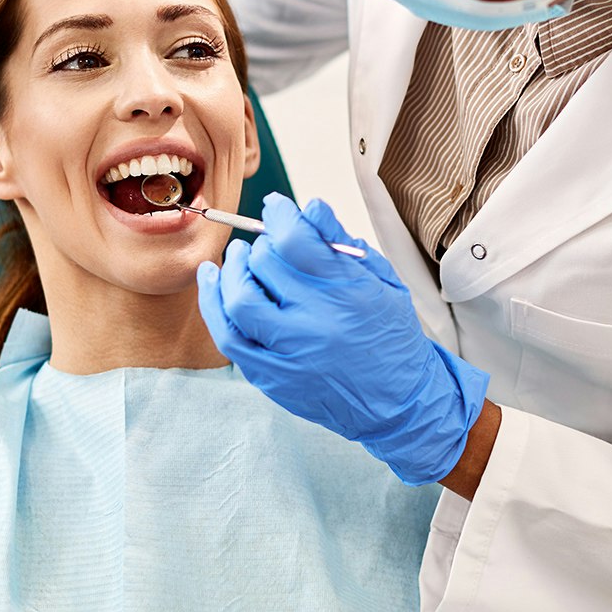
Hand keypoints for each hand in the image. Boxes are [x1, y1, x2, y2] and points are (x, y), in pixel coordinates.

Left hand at [197, 193, 488, 484]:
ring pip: (239, 300)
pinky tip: (213, 282)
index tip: (275, 207)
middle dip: (260, 245)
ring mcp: (290, 354)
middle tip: (264, 243)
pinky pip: (229, 337)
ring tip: (237, 258)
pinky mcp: (272, 377)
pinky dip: (214, 305)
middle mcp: (316, 323)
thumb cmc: (391, 336)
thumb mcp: (383, 281)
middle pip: (265, 265)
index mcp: (347, 293)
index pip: (295, 240)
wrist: (398, 404)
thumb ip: (340, 243)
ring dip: (231, 270)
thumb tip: (308, 207)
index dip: (279, 215)